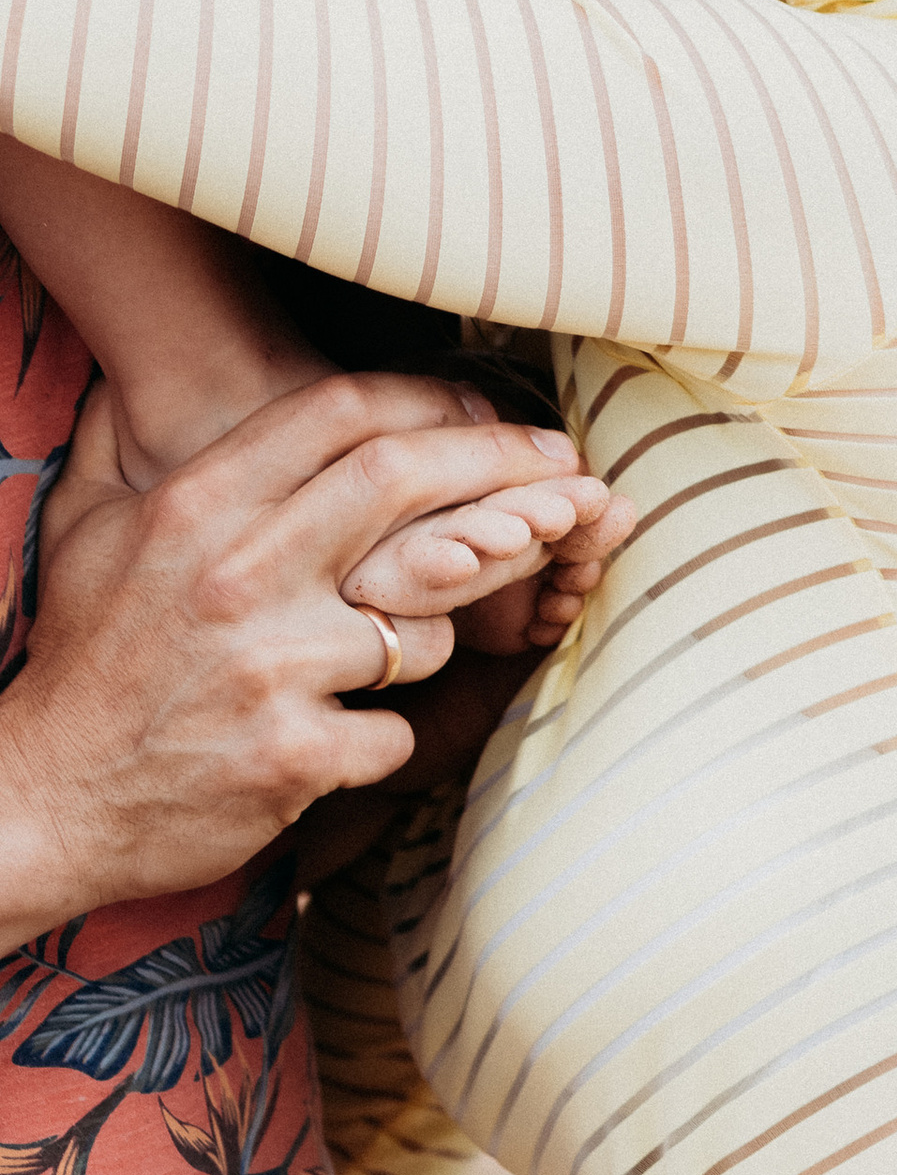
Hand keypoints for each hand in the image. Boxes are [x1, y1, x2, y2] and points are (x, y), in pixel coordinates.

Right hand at [0, 374, 603, 940]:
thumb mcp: (86, 527)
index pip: (342, 412)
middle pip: (404, 481)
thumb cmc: (79, 661)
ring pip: (425, 622)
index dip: (432, 399)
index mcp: (198, 507)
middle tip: (567, 473)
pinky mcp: (293, 758)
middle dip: (502, 464)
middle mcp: (238, 575)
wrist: (38, 803)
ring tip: (411, 646)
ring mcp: (270, 668)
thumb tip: (139, 371)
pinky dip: (393, 733)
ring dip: (439, 632)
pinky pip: (398, 729)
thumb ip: (121, 439)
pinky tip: (357, 735)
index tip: (486, 408)